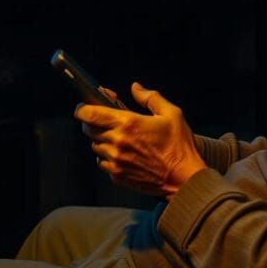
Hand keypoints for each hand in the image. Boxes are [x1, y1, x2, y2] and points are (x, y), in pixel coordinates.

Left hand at [75, 82, 206, 199]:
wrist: (184, 179)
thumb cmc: (179, 147)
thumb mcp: (172, 114)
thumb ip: (150, 97)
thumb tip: (136, 88)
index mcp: (128, 124)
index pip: (89, 114)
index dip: (82, 108)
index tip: (83, 106)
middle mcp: (117, 143)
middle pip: (88, 129)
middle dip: (93, 122)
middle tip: (106, 120)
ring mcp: (115, 162)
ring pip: (95, 146)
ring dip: (101, 140)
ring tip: (119, 138)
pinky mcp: (117, 176)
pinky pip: (103, 163)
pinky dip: (108, 157)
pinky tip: (124, 154)